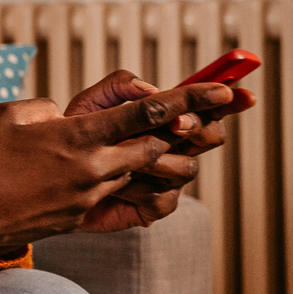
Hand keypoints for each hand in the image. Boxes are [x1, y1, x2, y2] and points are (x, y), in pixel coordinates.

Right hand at [0, 79, 238, 246]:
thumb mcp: (12, 114)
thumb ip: (50, 108)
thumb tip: (66, 116)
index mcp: (79, 137)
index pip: (148, 113)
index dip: (191, 99)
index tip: (224, 90)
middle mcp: (94, 169)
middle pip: (158, 149)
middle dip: (178, 134)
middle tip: (199, 122)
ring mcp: (91, 198)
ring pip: (141, 176)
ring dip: (149, 160)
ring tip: (142, 149)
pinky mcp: (82, 220)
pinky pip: (119, 200)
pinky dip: (122, 184)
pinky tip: (108, 178)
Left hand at [61, 70, 254, 230]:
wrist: (48, 180)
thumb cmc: (72, 138)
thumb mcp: (89, 104)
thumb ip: (119, 87)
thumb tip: (153, 91)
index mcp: (165, 120)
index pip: (206, 108)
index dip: (228, 100)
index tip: (243, 93)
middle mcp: (174, 148)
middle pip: (210, 137)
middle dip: (197, 128)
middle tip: (175, 123)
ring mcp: (167, 178)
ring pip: (186, 168)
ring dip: (155, 161)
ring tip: (120, 159)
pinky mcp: (154, 206)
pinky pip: (162, 198)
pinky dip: (136, 190)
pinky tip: (113, 187)